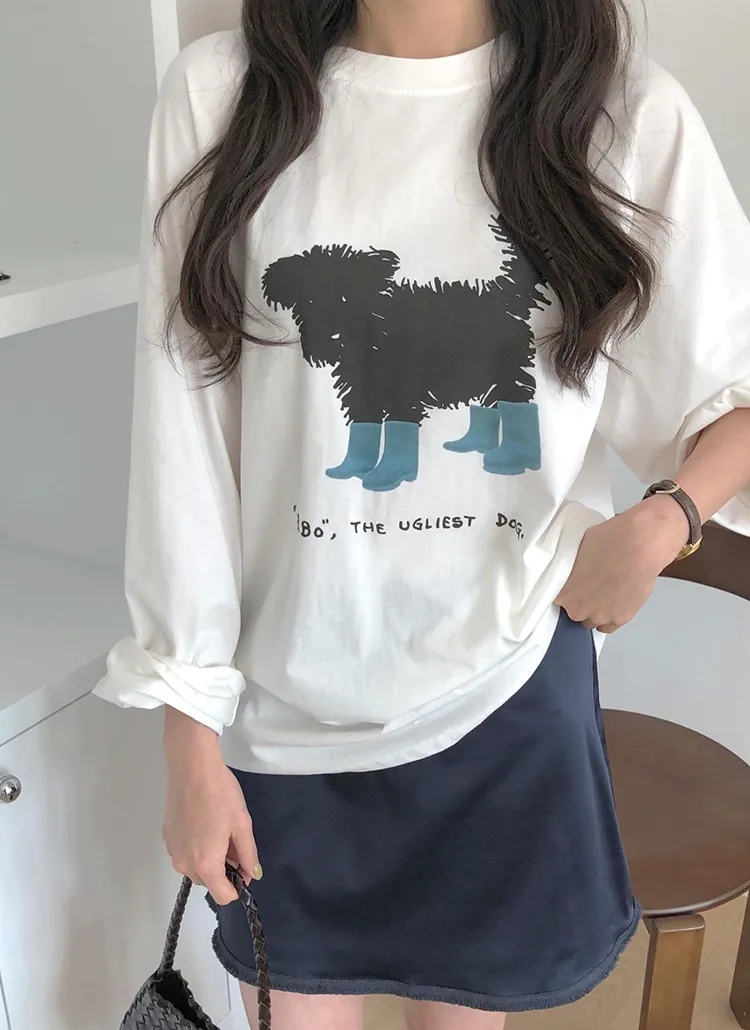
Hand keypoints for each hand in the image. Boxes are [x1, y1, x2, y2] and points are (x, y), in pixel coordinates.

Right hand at [163, 708, 260, 904]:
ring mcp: (172, 851)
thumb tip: (251, 874)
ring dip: (209, 858)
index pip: (223, 896)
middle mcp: (184, 865)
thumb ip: (248, 855)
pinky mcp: (166, 837)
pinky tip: (203, 822)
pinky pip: (186, 853)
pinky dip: (196, 847)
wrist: (192, 767)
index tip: (244, 865)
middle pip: (209, 882)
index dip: (238, 885)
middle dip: (224, 869)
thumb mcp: (242, 824)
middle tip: (233, 839)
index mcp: (206, 865)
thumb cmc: (221, 795)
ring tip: (218, 828)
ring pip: (196, 868)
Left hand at [556, 495, 689, 633]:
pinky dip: (609, 618)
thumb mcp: (577, 551)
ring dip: (595, 611)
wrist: (639, 546)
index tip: (574, 585)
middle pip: (574, 612)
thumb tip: (574, 571)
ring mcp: (600, 617)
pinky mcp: (620, 619)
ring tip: (605, 594)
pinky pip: (608, 627)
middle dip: (581, 601)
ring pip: (591, 621)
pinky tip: (613, 604)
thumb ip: (571, 569)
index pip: (557, 600)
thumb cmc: (608, 541)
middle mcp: (578, 610)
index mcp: (564, 593)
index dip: (568, 591)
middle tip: (591, 587)